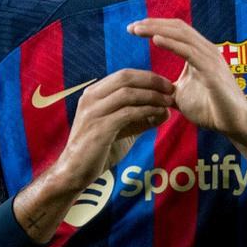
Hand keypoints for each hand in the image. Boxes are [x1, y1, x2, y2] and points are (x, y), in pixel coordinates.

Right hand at [52, 69, 173, 191]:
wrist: (75, 172)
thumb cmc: (99, 149)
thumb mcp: (121, 128)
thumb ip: (141, 117)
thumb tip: (166, 110)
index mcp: (93, 94)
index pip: (124, 74)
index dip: (148, 76)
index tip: (167, 84)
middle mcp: (90, 98)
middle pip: (125, 78)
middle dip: (152, 81)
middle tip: (171, 89)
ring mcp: (92, 113)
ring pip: (128, 94)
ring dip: (152, 96)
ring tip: (169, 102)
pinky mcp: (98, 129)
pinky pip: (127, 113)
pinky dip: (146, 111)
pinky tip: (159, 115)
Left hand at [127, 18, 246, 139]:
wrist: (234, 124)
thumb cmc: (211, 110)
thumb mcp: (182, 95)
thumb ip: (167, 87)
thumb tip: (150, 89)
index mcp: (200, 53)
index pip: (176, 31)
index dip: (155, 26)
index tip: (133, 29)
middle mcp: (207, 51)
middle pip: (177, 27)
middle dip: (152, 24)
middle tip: (130, 26)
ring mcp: (211, 58)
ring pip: (182, 35)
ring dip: (158, 30)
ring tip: (137, 29)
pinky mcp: (212, 70)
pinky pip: (189, 52)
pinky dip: (171, 44)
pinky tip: (155, 40)